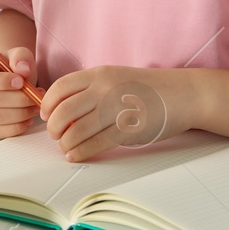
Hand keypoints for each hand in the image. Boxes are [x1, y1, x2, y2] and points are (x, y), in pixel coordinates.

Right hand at [0, 44, 39, 139]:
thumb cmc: (11, 68)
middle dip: (20, 100)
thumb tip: (23, 69)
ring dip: (21, 114)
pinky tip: (27, 120)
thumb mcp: (18, 55)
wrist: (9, 80)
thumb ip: (21, 57)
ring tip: (35, 107)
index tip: (21, 82)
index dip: (3, 81)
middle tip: (37, 96)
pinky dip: (15, 128)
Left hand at [40, 66, 180, 161]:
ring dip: (65, 143)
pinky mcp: (128, 130)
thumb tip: (63, 111)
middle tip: (55, 135)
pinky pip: (95, 144)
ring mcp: (116, 110)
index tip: (45, 115)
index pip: (60, 88)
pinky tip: (76, 155)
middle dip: (53, 127)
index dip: (47, 104)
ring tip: (66, 147)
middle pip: (64, 111)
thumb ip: (91, 89)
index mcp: (99, 74)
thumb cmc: (148, 89)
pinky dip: (80, 152)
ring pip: (76, 130)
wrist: (182, 95)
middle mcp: (105, 89)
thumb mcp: (116, 77)